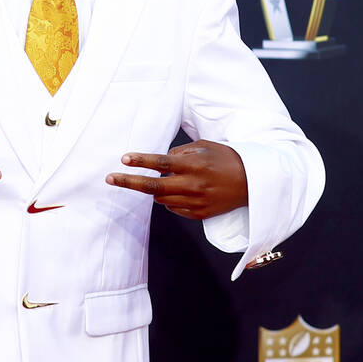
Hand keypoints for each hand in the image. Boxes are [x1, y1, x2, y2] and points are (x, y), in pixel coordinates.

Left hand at [105, 140, 246, 219]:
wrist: (253, 183)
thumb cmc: (227, 159)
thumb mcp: (204, 147)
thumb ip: (180, 153)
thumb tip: (160, 162)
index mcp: (194, 165)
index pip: (161, 163)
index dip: (141, 161)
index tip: (124, 159)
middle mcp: (193, 185)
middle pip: (153, 187)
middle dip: (128, 182)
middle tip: (110, 179)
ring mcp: (196, 202)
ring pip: (161, 198)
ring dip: (155, 189)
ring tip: (163, 180)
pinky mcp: (199, 214)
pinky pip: (174, 208)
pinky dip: (170, 199)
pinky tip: (181, 191)